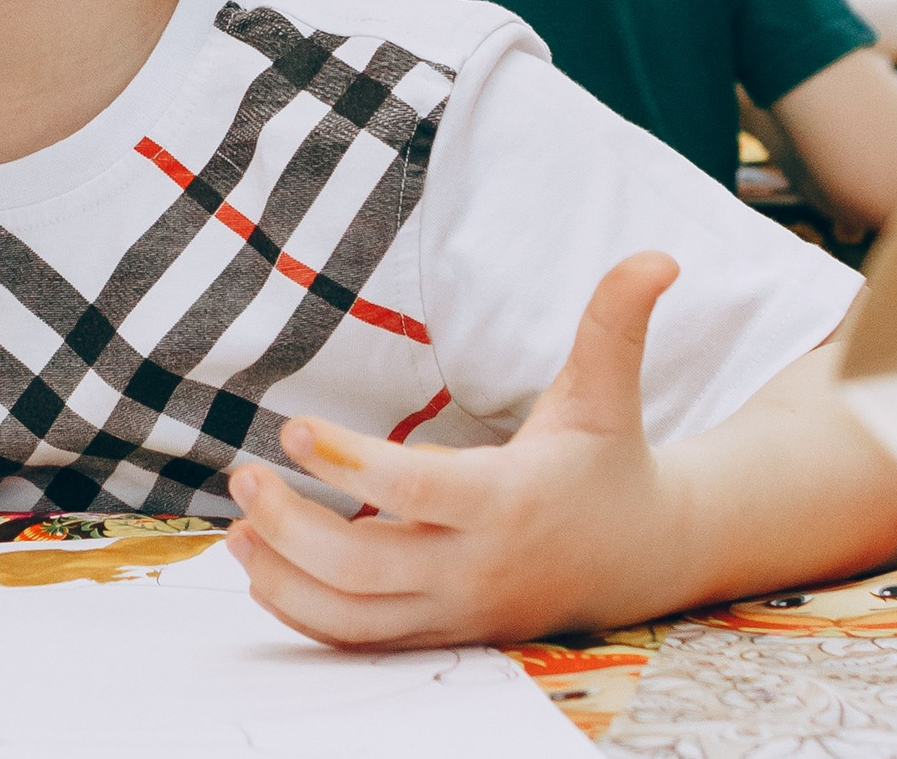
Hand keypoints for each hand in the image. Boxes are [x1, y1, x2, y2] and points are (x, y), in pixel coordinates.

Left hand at [225, 252, 683, 646]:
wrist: (643, 559)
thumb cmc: (608, 463)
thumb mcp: (607, 392)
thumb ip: (616, 324)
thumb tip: (658, 256)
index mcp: (510, 502)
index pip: (419, 493)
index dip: (353, 465)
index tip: (294, 429)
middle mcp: (477, 568)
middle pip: (365, 567)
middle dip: (293, 526)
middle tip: (243, 474)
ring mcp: (455, 610)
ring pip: (352, 617)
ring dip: (282, 576)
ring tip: (239, 523)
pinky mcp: (439, 631)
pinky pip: (358, 639)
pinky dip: (302, 610)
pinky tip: (260, 564)